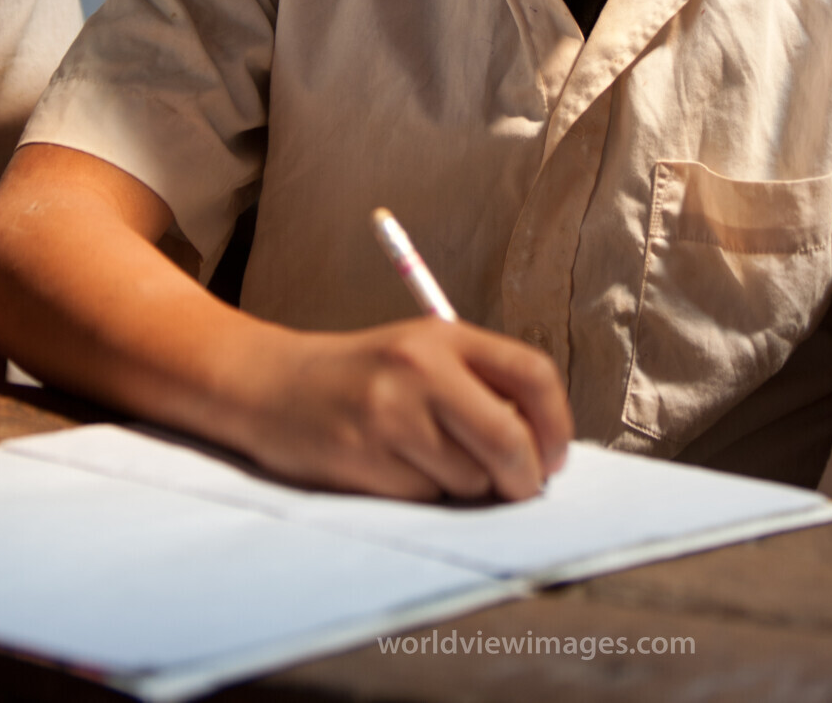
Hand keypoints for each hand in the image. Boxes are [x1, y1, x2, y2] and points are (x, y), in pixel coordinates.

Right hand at [243, 317, 572, 501]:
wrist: (273, 384)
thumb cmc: (363, 374)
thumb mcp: (423, 354)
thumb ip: (480, 385)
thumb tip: (541, 445)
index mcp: (445, 336)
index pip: (532, 373)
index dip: (558, 422)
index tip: (555, 455)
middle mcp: (422, 368)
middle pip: (509, 438)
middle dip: (526, 476)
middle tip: (522, 488)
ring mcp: (392, 413)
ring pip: (471, 477)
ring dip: (466, 485)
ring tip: (427, 459)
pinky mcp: (366, 457)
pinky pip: (426, 496)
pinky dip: (424, 493)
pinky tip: (393, 468)